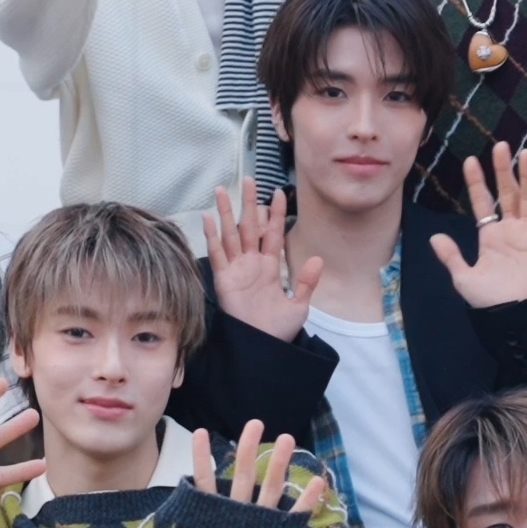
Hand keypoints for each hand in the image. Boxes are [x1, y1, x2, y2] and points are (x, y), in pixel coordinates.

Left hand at [186, 420, 332, 525]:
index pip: (204, 482)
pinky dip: (306, 502)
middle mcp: (235, 517)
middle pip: (242, 476)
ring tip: (286, 438)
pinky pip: (293, 519)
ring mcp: (257, 526)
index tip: (201, 432)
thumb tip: (151, 521)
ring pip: (269, 491)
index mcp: (212, 517)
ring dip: (279, 465)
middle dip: (248, 449)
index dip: (202, 458)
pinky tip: (317, 483)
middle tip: (255, 422)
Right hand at [203, 186, 322, 343]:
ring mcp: (236, 269)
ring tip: (222, 190)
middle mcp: (252, 263)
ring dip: (226, 212)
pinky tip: (209, 218)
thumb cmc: (278, 330)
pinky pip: (217, 254)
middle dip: (249, 203)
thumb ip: (306, 282)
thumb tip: (318, 259)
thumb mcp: (299, 306)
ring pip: (230, 234)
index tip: (278, 193)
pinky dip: (212, 236)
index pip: (272, 233)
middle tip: (249, 179)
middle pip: (249, 226)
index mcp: (270, 267)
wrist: (261, 347)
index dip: (275, 214)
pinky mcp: (224, 279)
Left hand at [428, 144, 526, 308]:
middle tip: (500, 146)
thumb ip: (451, 256)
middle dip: (503, 170)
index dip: (476, 182)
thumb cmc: (491, 300)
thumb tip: (434, 237)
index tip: (470, 162)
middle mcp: (510, 229)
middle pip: (507, 192)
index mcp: (490, 236)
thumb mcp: (464, 277)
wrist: (516, 314)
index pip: (483, 202)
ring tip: (525, 152)